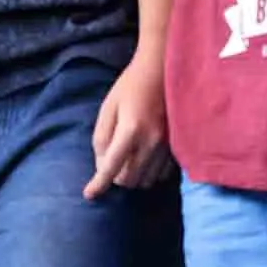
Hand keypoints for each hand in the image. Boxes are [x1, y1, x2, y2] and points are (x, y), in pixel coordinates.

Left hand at [84, 54, 172, 198]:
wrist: (162, 71)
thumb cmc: (130, 86)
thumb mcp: (108, 108)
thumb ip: (102, 138)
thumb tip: (102, 165)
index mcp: (130, 130)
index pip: (111, 167)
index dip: (98, 184)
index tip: (89, 194)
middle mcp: (151, 142)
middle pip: (129, 179)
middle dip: (116, 178)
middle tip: (110, 164)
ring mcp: (167, 146)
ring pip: (146, 180)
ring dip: (133, 177)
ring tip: (127, 161)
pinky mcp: (177, 146)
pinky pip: (162, 174)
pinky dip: (149, 173)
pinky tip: (144, 160)